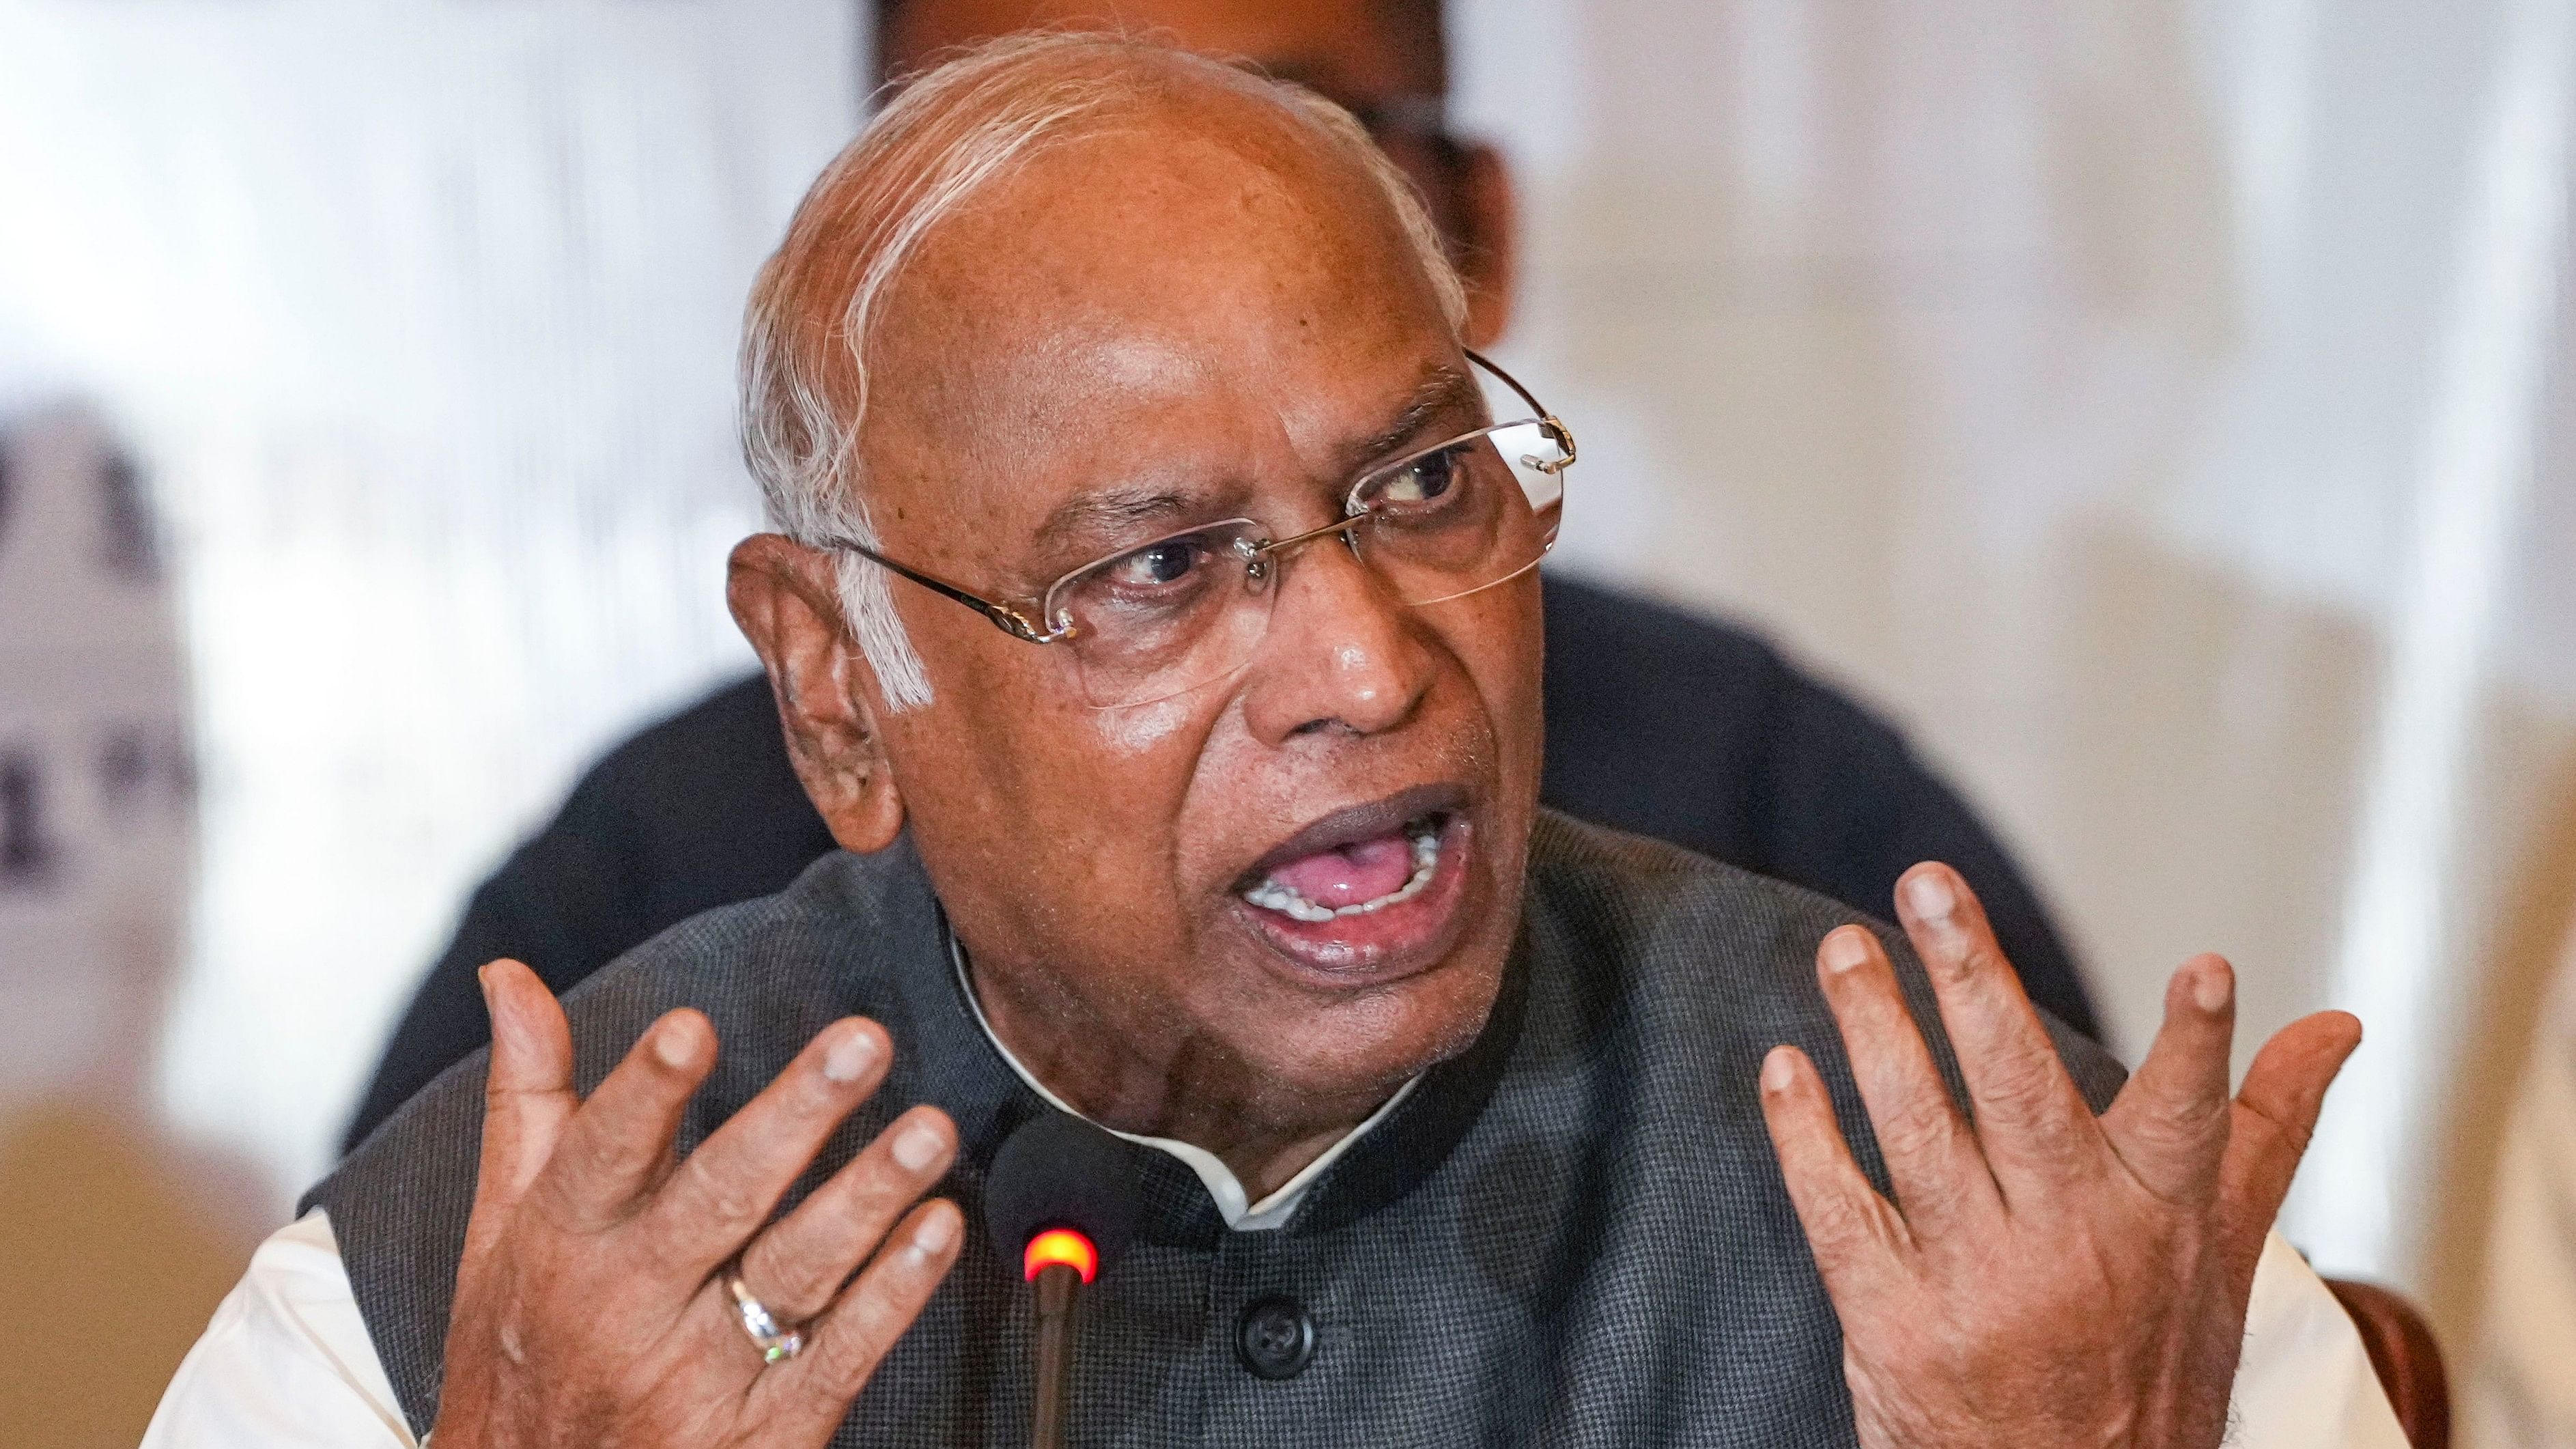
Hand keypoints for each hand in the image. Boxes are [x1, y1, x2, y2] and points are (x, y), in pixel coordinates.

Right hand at [431, 960, 964, 1448]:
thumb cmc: (520, 1352)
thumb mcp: (501, 1229)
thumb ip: (528, 1100)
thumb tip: (510, 977)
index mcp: (562, 1244)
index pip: (601, 1154)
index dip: (645, 1093)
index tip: (692, 1028)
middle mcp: (627, 1306)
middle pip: (720, 1199)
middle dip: (796, 1116)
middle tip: (863, 1042)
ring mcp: (697, 1376)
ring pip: (794, 1273)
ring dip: (869, 1195)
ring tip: (929, 1127)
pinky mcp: (759, 1434)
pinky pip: (837, 1355)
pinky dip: (894, 1294)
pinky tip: (937, 1230)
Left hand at [1758, 864, 2360, 1448]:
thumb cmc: (2147, 1364)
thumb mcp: (2222, 1255)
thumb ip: (2263, 1128)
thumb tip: (2336, 1028)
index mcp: (2157, 1216)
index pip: (2188, 1117)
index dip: (2201, 1047)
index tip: (2206, 970)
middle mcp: (2071, 1244)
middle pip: (2019, 1092)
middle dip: (1973, 981)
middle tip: (1927, 886)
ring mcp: (1978, 1284)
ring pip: (1917, 1132)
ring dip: (1874, 1031)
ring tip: (1844, 947)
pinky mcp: (1896, 1324)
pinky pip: (1841, 1214)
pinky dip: (1806, 1138)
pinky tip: (1782, 1069)